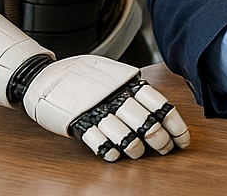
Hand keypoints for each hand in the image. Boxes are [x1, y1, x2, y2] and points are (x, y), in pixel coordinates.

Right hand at [23, 54, 189, 160]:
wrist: (43, 77)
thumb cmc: (80, 75)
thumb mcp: (110, 71)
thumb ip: (130, 84)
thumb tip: (155, 101)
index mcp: (126, 82)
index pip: (159, 104)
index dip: (175, 124)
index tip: (183, 138)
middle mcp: (114, 96)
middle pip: (147, 123)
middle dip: (161, 141)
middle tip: (166, 149)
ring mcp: (96, 111)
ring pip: (127, 137)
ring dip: (137, 149)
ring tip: (140, 153)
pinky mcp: (78, 125)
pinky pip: (100, 143)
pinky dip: (111, 152)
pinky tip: (116, 155)